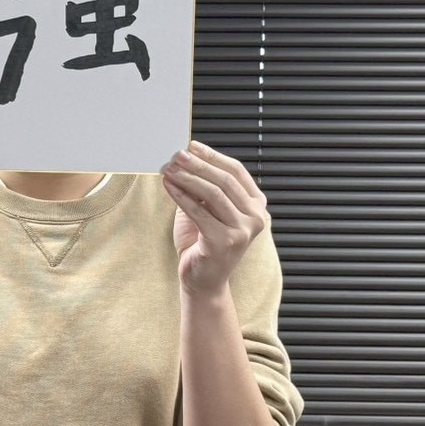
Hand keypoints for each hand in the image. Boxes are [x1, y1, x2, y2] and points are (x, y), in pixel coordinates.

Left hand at [161, 141, 269, 296]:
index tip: (192, 145)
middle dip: (198, 165)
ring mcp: (243, 231)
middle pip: (224, 181)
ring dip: (187, 178)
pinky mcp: (225, 242)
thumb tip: (185, 160)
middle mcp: (256, 217)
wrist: (203, 280)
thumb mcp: (206, 210)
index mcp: (256, 205)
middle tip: (176, 154)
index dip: (213, 156)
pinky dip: (181, 196)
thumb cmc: (203, 243)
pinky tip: (168, 186)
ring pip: (213, 194)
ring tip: (169, 168)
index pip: (236, 172)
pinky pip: (199, 212)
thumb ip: (203, 189)